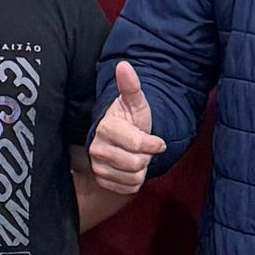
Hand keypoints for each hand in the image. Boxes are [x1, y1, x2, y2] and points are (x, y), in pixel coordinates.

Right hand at [88, 59, 165, 198]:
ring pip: (133, 178)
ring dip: (142, 170)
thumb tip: (124, 65)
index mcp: (105, 128)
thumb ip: (130, 86)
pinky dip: (134, 181)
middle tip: (143, 148)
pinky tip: (130, 168)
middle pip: (136, 164)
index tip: (158, 141)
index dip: (153, 144)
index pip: (137, 145)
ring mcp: (97, 167)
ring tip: (137, 156)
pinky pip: (128, 188)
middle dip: (146, 157)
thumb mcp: (135, 102)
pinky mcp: (102, 181)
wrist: (119, 138)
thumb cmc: (130, 119)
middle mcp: (96, 149)